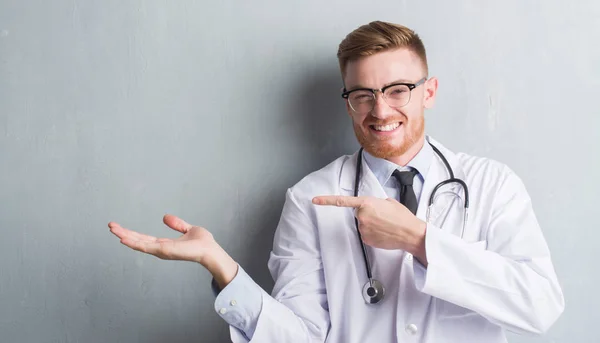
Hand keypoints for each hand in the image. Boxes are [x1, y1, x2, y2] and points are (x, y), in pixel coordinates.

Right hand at [109, 214, 237, 287]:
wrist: (210, 250)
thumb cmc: (203, 243)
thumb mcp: (188, 229)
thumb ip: (177, 224)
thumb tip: (165, 217)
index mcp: (164, 243)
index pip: (144, 238)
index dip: (131, 233)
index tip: (120, 227)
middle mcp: (160, 248)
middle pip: (137, 241)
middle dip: (123, 233)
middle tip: (110, 226)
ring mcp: (160, 251)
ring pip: (138, 243)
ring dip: (124, 235)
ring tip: (112, 229)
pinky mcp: (163, 251)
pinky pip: (145, 247)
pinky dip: (133, 243)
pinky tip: (123, 238)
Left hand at [312, 195, 427, 264]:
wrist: (410, 233)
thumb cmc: (402, 217)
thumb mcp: (389, 202)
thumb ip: (376, 202)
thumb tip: (374, 206)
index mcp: (367, 203)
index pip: (342, 201)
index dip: (326, 200)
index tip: (315, 200)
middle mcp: (362, 216)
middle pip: (359, 214)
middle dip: (368, 215)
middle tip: (383, 217)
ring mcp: (363, 229)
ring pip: (363, 225)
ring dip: (372, 225)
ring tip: (386, 226)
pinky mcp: (366, 240)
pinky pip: (366, 235)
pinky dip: (374, 234)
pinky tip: (384, 233)